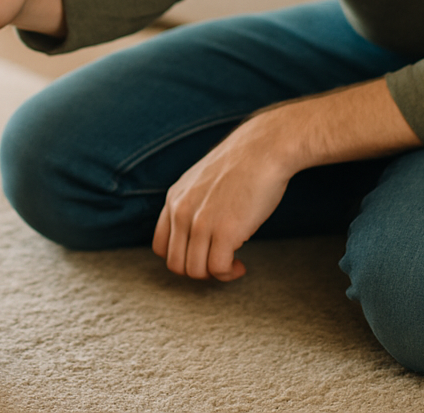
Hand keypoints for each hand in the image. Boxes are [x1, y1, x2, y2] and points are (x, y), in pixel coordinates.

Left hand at [151, 112, 291, 281]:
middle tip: (220, 262)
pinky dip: (229, 273)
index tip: (203, 255)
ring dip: (215, 274)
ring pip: (194, 271)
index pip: (160, 246)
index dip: (182, 257)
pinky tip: (241, 264)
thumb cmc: (240, 166)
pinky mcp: (224, 231)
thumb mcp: (201, 182)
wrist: (263, 149)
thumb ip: (192, 204)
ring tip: (233, 262)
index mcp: (174, 199)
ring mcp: (200, 222)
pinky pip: (217, 269)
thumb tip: (197, 233)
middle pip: (176, 264)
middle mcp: (181, 211)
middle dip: (199, 270)